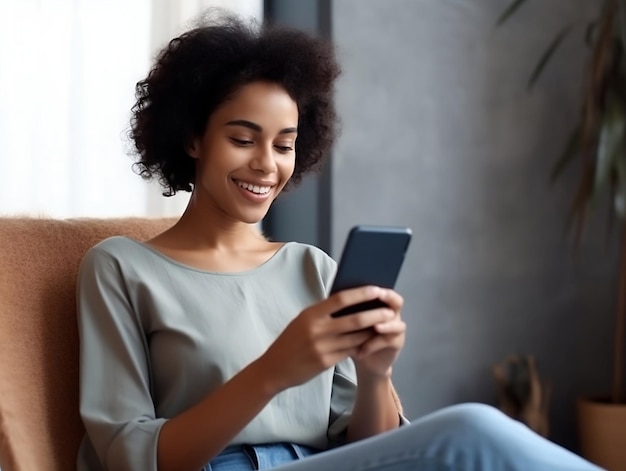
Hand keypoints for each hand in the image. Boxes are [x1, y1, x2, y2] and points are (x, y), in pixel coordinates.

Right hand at [258, 286, 393, 391]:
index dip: (361, 293)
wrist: (274, 368)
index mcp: (311, 314)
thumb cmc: (291, 341)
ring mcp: (322, 347)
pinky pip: (350, 351)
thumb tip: (350, 302)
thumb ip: (323, 313)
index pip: (341, 299)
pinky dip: (362, 345)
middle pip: (355, 319)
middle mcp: (317, 329)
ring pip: (356, 337)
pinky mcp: (326, 362)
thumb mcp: (302, 321)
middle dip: (376, 315)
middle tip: (390, 311)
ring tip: (385, 325)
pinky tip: (371, 341)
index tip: (377, 289)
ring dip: (373, 331)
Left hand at [352, 289, 405, 378]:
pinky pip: (389, 341)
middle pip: (397, 302)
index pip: (385, 290)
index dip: (379, 288)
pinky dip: (374, 344)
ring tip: (376, 327)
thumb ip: (346, 310)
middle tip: (379, 297)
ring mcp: (396, 329)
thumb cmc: (354, 335)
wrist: (363, 358)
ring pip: (397, 323)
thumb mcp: (347, 321)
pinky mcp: (396, 343)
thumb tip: (333, 297)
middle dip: (388, 299)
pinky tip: (362, 350)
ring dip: (385, 325)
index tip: (370, 286)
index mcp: (380, 304)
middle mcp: (392, 314)